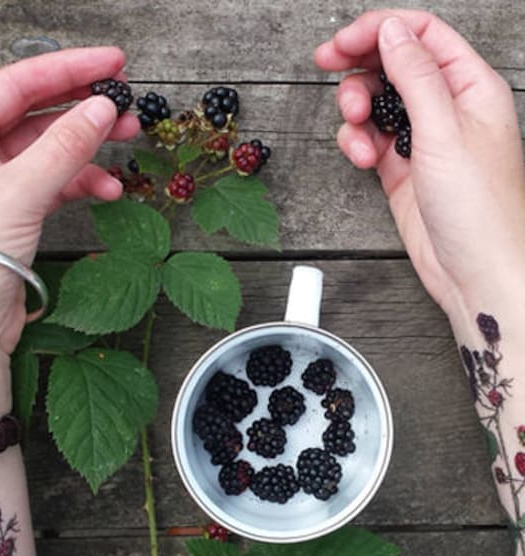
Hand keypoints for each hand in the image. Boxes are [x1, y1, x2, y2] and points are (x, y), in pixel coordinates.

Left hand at [0, 47, 138, 428]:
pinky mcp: (12, 214)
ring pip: (48, 152)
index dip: (68, 69)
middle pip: (35, 115)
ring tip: (126, 144)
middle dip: (83, 110)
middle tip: (125, 104)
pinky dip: (81, 183)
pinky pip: (52, 184)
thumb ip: (63, 147)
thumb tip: (101, 110)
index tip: (111, 63)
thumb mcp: (17, 190)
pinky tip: (106, 187)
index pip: (16, 84)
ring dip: (88, 149)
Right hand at [315, 11, 524, 320]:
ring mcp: (421, 140)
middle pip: (393, 65)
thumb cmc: (480, 210)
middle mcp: (446, 109)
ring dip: (356, 110)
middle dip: (359, 66)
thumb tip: (392, 33)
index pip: (422, 35)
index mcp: (470, 87)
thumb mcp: (445, 132)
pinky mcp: (401, 168)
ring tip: (356, 129)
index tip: (343, 41)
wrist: (474, 270)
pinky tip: (362, 157)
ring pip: (376, 103)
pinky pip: (370, 139)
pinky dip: (357, 143)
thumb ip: (416, 77)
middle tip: (328, 66)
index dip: (379, 30)